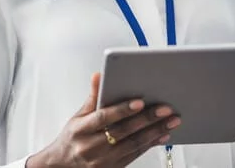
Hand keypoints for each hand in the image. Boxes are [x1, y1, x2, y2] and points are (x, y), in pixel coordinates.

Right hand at [26, 73, 180, 167]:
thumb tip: (98, 75)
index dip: (122, 109)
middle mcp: (91, 147)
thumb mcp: (78, 116)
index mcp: (81, 130)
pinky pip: (135, 155)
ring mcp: (103, 160)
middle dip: (147, 119)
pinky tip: (163, 135)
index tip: (140, 101)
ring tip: (172, 120)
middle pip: (123, 131)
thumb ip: (93, 97)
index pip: (104, 117)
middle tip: (166, 108)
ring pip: (133, 145)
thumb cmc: (73, 138)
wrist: (62, 167)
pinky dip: (151, 144)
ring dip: (155, 132)